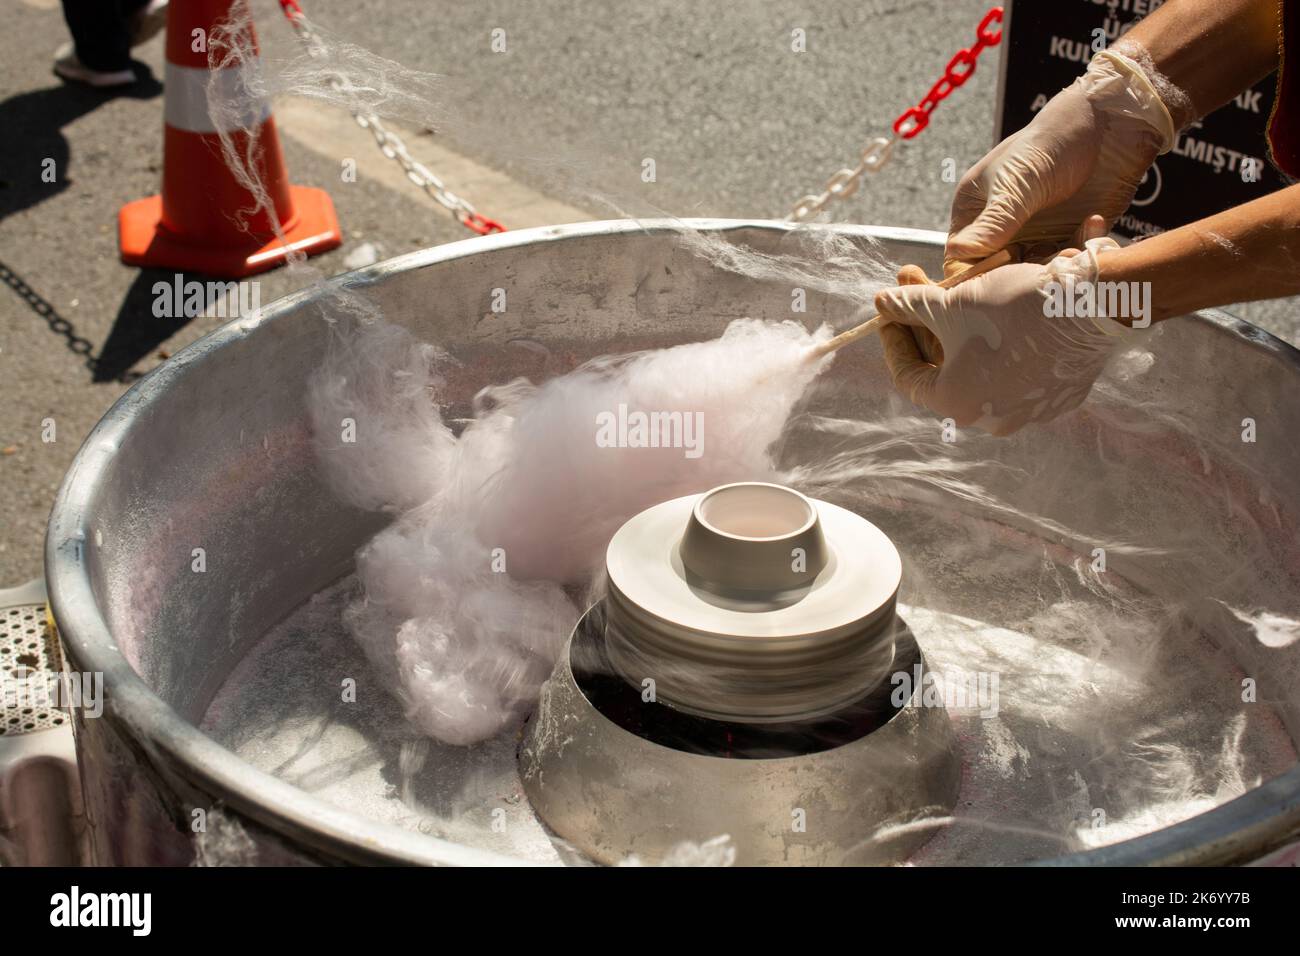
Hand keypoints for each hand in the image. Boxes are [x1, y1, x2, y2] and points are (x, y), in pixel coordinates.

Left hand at [875, 239, 1133, 435]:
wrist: (1092, 307)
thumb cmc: (1013, 308)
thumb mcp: (951, 303)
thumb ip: (910, 307)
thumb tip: (881, 303)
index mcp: (955, 405)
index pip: (908, 375)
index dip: (895, 338)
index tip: (890, 310)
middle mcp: (990, 419)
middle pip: (945, 368)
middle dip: (928, 323)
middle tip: (919, 285)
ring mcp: (1028, 411)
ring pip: (982, 368)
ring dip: (963, 329)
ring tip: (958, 289)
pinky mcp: (1059, 396)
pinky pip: (1019, 369)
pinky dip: (1002, 342)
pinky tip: (1000, 311)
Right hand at [945, 50, 1175, 276]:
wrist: (1107, 125)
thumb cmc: (1051, 143)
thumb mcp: (1017, 184)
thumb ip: (992, 222)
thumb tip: (957, 253)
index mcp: (974, 210)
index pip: (961, 257)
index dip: (974, 273)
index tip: (998, 277)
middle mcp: (1001, 227)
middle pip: (998, 270)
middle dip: (1020, 272)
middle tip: (1043, 266)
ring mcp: (1034, 233)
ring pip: (1033, 269)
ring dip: (1054, 263)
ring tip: (1073, 247)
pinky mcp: (1066, 236)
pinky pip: (1065, 259)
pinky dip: (1079, 249)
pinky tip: (1092, 224)